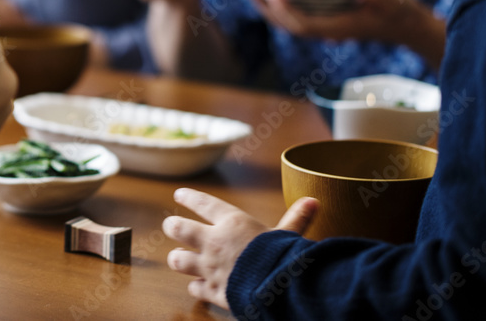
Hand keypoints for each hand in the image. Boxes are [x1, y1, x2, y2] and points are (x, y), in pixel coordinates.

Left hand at [164, 188, 317, 309]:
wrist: (280, 290)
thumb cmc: (283, 257)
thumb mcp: (289, 235)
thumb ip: (296, 218)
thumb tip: (313, 201)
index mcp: (232, 223)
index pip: (203, 204)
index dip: (189, 198)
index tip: (178, 194)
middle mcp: (215, 243)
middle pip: (178, 228)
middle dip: (172, 227)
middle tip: (171, 227)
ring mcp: (210, 268)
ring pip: (178, 260)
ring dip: (178, 259)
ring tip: (179, 257)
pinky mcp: (213, 291)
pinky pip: (195, 289)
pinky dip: (196, 288)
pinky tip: (199, 286)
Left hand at [248, 0, 434, 44]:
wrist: (409, 25)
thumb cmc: (401, 13)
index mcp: (338, 29)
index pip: (303, 25)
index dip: (285, 11)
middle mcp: (327, 30)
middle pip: (288, 25)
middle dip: (267, 9)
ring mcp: (327, 26)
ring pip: (290, 21)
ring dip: (270, 7)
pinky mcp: (329, 18)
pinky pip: (299, 13)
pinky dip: (283, 4)